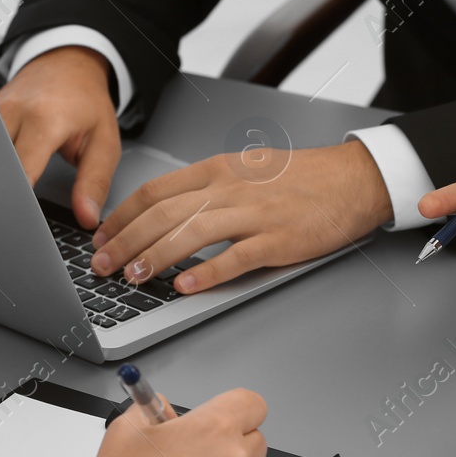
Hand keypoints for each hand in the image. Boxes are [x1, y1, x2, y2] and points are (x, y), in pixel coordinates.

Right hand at [0, 46, 120, 227]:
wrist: (69, 64)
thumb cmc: (87, 102)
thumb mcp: (104, 143)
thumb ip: (94, 183)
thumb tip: (86, 217)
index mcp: (46, 119)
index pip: (21, 171)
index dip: (19, 201)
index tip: (20, 221)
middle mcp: (14, 111)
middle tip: (6, 217)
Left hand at [90, 140, 390, 292]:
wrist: (353, 180)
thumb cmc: (303, 179)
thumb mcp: (247, 170)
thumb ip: (209, 188)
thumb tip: (169, 213)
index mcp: (218, 170)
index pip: (155, 191)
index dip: (122, 217)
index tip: (102, 237)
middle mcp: (230, 189)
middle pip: (163, 214)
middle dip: (126, 242)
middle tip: (104, 265)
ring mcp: (254, 215)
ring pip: (191, 234)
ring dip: (156, 257)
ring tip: (135, 278)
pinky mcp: (277, 241)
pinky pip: (234, 258)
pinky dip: (207, 274)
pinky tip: (186, 287)